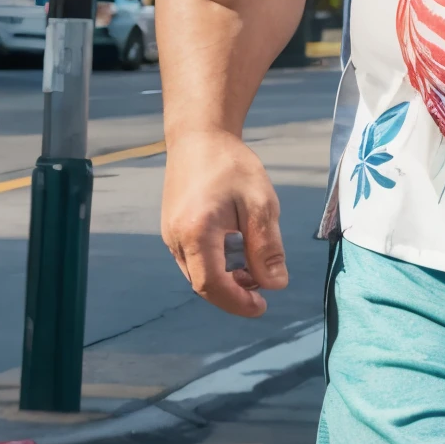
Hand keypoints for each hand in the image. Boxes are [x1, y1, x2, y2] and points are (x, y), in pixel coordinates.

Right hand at [162, 131, 287, 316]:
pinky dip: (215, 266)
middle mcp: (175, 238)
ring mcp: (169, 234)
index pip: (212, 286)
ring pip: (197, 274)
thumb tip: (275, 285)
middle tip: (263, 287)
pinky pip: (192, 260)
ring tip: (254, 267)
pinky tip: (237, 252)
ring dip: (225, 281)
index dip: (238, 303)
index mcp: (196, 232)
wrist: (199, 136)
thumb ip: (267, 247)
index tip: (263, 306)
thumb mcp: (261, 204)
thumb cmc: (232, 165)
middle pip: (203, 285)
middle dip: (234, 294)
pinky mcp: (171, 229)